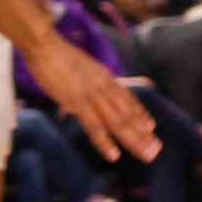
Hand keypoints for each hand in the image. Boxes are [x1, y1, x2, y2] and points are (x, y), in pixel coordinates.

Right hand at [25, 35, 158, 161]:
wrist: (45, 45)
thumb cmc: (56, 56)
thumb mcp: (80, 68)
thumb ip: (85, 82)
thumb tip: (79, 96)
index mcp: (105, 78)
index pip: (128, 99)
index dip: (140, 113)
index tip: (152, 127)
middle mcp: (105, 87)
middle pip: (128, 114)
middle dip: (143, 133)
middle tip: (157, 150)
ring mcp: (93, 96)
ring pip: (118, 122)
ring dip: (134, 140)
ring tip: (147, 155)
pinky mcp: (77, 103)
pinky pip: (94, 126)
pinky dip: (105, 142)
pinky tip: (114, 155)